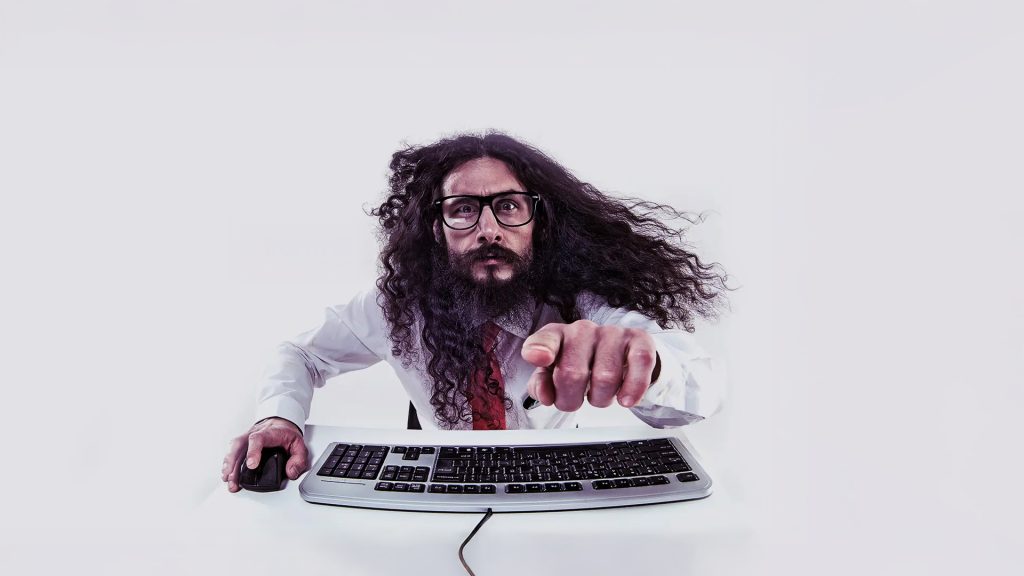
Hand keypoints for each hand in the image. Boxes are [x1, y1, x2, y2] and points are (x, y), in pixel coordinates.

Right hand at [221, 417, 308, 492]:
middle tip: (233, 479)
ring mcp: (246, 438)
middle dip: (234, 463)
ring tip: (228, 480)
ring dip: (228, 466)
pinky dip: (228, 464)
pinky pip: (232, 452)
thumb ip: (299, 459)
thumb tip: (290, 472)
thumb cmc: (287, 434)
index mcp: (270, 432)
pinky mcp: (242, 443)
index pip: (258, 438)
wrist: (281, 422)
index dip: (253, 451)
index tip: (251, 465)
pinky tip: (227, 475)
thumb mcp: (300, 444)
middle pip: (239, 444)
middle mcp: (255, 433)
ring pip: (233, 449)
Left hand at [521, 320, 659, 411]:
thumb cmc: (580, 365)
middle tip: (574, 400)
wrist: (618, 355)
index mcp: (557, 336)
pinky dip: (633, 388)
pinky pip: (639, 364)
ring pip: (605, 377)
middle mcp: (582, 330)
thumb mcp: (553, 375)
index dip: (540, 349)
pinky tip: (626, 399)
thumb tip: (545, 395)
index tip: (539, 358)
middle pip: (572, 373)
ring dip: (600, 399)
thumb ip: (541, 385)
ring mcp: (611, 333)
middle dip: (570, 399)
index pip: (546, 339)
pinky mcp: (638, 340)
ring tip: (598, 395)